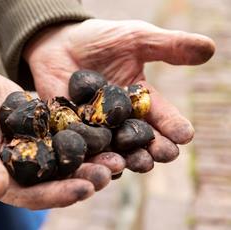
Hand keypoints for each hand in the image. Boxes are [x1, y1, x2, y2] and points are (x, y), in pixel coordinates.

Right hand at [0, 60, 110, 209]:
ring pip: (69, 158)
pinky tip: (108, 130)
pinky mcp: (46, 126)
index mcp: (1, 178)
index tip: (86, 188)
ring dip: (93, 158)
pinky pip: (69, 132)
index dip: (59, 193)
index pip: (33, 194)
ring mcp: (36, 146)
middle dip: (86, 177)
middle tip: (112, 170)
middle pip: (58, 178)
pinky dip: (88, 134)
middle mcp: (23, 167)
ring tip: (118, 154)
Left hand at [24, 19, 214, 168]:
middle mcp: (121, 121)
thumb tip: (209, 48)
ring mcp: (97, 129)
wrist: (60, 44)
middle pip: (140, 140)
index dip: (173, 126)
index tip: (184, 135)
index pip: (161, 117)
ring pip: (114, 150)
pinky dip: (90, 157)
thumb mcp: (136, 39)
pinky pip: (82, 149)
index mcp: (141, 102)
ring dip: (126, 159)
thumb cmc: (100, 39)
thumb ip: (167, 46)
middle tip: (163, 154)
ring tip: (134, 163)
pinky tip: (97, 163)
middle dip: (153, 149)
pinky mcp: (72, 133)